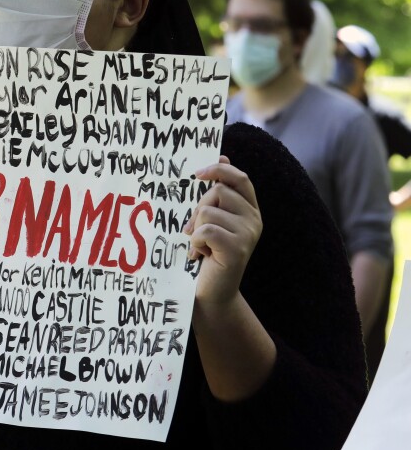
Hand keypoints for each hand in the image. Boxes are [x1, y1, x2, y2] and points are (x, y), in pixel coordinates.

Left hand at [184, 156, 261, 308]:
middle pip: (218, 191)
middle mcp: (254, 220)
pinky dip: (195, 242)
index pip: (240, 178)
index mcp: (250, 210)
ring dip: (195, 228)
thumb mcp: (213, 220)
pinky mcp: (237, 248)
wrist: (212, 293)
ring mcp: (248, 234)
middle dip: (198, 208)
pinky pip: (205, 230)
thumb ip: (216, 195)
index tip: (198, 174)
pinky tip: (201, 255)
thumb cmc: (208, 254)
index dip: (220, 169)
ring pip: (208, 210)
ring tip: (201, 245)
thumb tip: (221, 156)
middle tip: (195, 230)